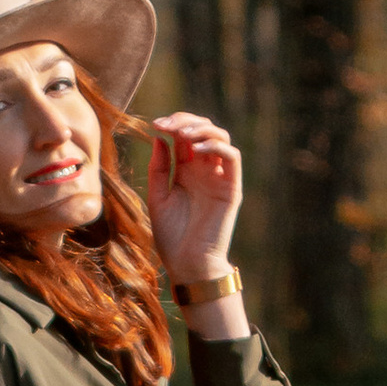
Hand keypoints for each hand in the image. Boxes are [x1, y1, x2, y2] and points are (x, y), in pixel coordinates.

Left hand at [146, 112, 242, 284]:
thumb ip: (159, 168)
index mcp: (187, 170)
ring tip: (182, 133)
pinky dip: (216, 146)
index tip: (155, 124)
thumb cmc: (172, 237)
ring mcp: (219, 177)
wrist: (188, 265)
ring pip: (220, 137)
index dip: (173, 123)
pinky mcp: (231, 188)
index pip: (185, 135)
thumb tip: (160, 137)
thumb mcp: (158, 197)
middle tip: (166, 124)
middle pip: (203, 130)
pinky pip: (231, 157)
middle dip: (185, 121)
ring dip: (202, 129)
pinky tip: (196, 149)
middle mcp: (205, 170)